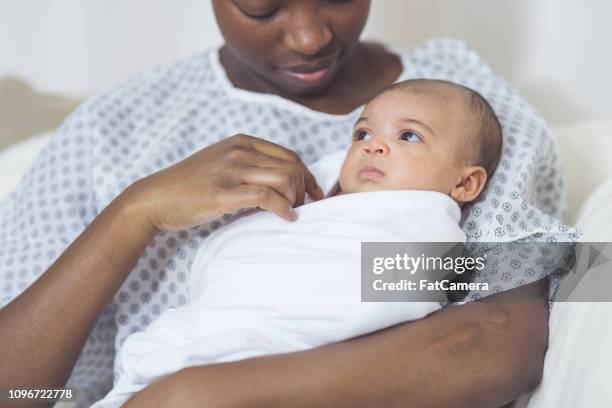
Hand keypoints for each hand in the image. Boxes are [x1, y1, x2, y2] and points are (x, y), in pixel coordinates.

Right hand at [123, 134, 323, 231]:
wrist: (155, 197)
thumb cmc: (189, 186)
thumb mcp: (220, 164)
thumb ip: (248, 165)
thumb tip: (280, 182)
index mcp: (241, 142)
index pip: (289, 155)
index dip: (307, 175)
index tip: (314, 193)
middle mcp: (239, 151)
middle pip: (291, 166)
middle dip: (305, 189)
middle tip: (304, 207)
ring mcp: (231, 170)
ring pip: (284, 179)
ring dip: (296, 199)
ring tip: (293, 213)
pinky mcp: (224, 192)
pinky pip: (267, 196)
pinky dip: (283, 208)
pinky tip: (287, 218)